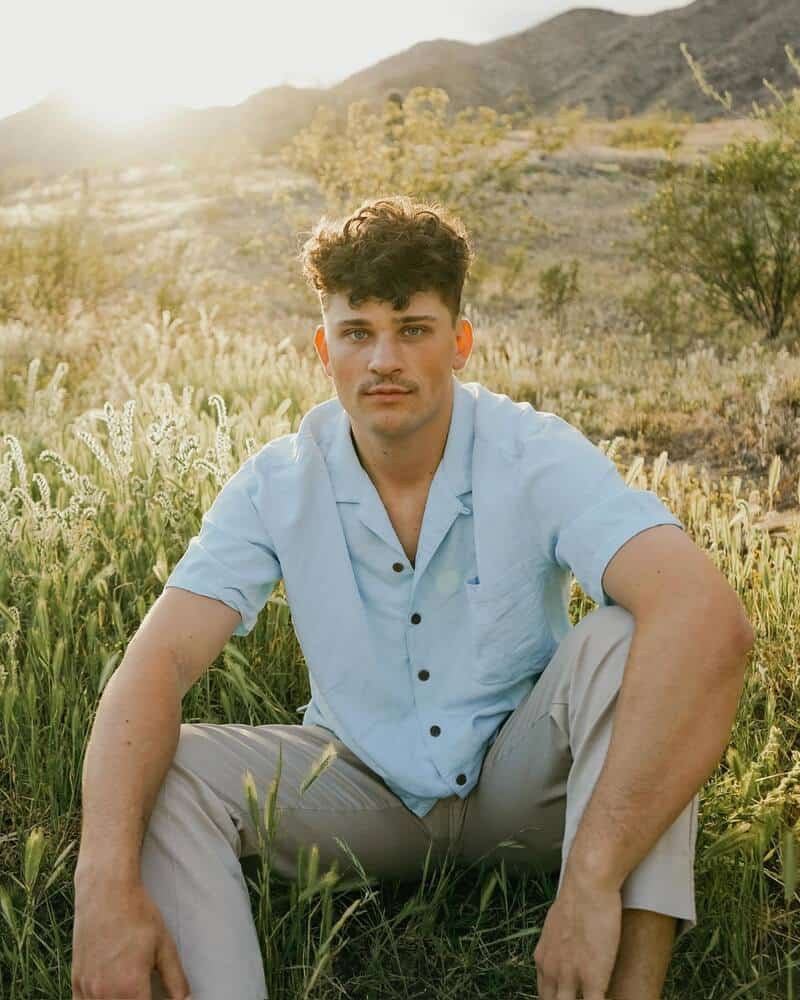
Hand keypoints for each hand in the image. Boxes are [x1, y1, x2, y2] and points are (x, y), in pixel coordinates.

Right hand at [72, 876, 191, 997]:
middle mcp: (105, 995)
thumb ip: (176, 980)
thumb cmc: (137, 915)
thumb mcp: (165, 946)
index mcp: (130, 988)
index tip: (159, 997)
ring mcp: (87, 990)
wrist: (106, 892)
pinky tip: (110, 993)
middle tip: (145, 991)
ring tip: (130, 990)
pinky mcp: (76, 983)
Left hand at [533, 869, 621, 999]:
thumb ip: (557, 943)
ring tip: (593, 998)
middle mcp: (552, 972)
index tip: (566, 997)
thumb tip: (564, 945)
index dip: (556, 999)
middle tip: (577, 997)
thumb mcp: (557, 924)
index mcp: (543, 959)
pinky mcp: (593, 980)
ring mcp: (571, 978)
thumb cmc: (577, 898)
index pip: (544, 994)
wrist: (587, 886)